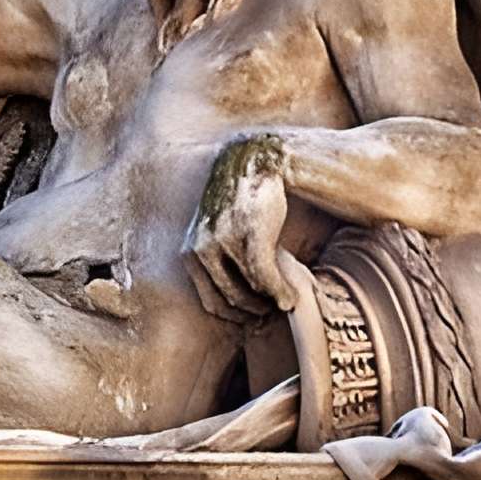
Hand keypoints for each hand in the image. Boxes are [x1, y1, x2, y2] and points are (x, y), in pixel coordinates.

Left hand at [184, 134, 293, 318]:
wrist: (255, 162)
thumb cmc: (241, 202)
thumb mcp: (218, 232)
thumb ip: (219, 261)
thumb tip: (236, 301)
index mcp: (190, 252)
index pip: (211, 303)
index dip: (235, 316)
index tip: (254, 317)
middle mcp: (201, 249)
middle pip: (231, 300)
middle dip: (254, 312)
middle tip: (274, 312)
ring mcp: (223, 242)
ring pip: (250, 290)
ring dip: (271, 303)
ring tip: (285, 302)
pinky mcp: (248, 234)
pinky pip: (264, 276)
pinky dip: (279, 292)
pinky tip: (291, 297)